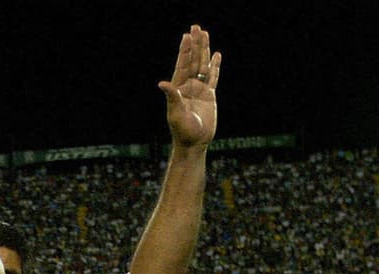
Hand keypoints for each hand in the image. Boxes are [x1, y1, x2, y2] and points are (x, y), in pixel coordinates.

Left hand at [160, 24, 219, 148]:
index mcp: (178, 89)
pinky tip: (217, 55)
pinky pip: (213, 77)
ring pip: (203, 65)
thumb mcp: (176, 113)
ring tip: (206, 34)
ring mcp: (199, 90)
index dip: (185, 50)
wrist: (195, 142)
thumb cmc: (183, 130)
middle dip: (195, 44)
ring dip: (204, 50)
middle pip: (193, 61)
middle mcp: (188, 87)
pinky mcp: (209, 95)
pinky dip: (215, 66)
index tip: (187, 35)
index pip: (183, 65)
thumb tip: (162, 84)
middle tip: (196, 27)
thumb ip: (172, 97)